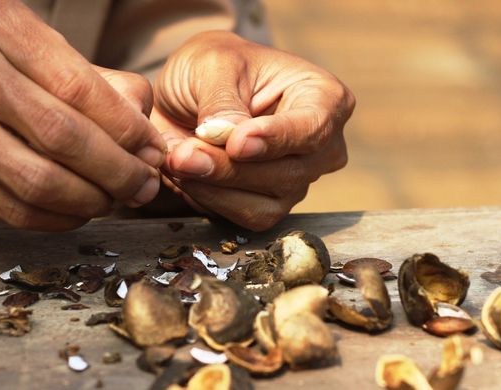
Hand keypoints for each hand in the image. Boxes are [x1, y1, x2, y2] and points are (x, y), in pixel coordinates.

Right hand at [0, 0, 164, 229]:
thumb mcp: (46, 59)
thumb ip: (106, 88)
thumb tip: (150, 142)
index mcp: (0, 27)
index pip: (80, 88)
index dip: (127, 129)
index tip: (152, 151)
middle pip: (62, 136)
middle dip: (118, 170)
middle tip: (144, 185)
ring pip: (41, 180)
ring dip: (92, 200)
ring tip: (116, 199)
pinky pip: (18, 210)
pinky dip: (61, 218)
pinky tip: (81, 211)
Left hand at [152, 31, 354, 230]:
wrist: (190, 92)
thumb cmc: (214, 66)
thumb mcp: (213, 63)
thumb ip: (222, 99)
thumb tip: (229, 135)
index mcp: (324, 98)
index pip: (313, 128)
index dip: (275, 139)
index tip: (236, 143)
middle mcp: (321, 146)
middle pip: (287, 172)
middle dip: (229, 167)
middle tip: (182, 155)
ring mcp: (298, 179)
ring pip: (265, 202)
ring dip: (214, 186)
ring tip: (176, 159)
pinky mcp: (270, 205)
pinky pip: (245, 217)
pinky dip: (210, 199)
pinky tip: (185, 175)